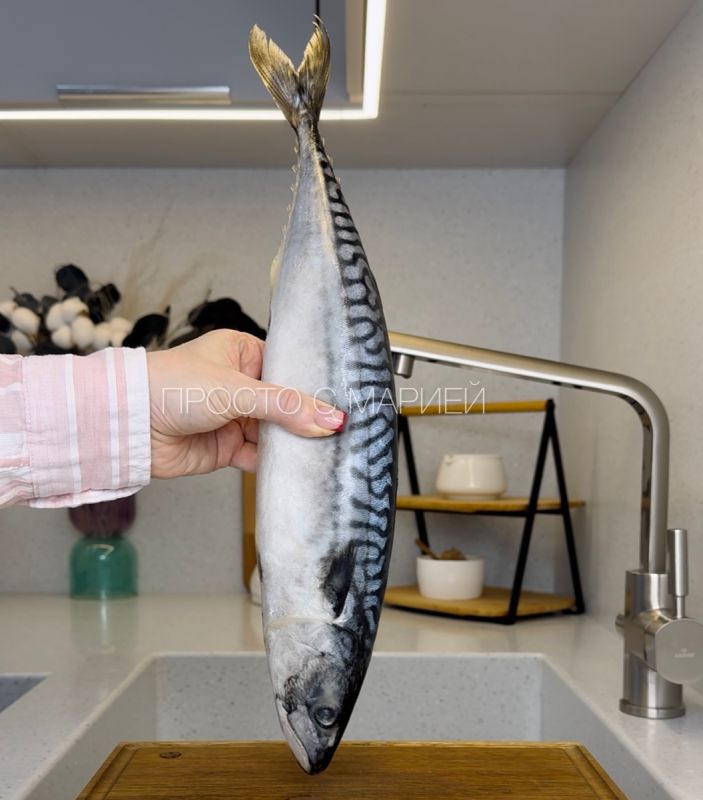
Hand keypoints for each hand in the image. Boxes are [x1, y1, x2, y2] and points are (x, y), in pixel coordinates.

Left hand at [146, 330, 344, 477]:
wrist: (129, 424)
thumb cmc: (173, 387)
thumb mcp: (237, 390)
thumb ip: (285, 407)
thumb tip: (331, 419)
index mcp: (242, 353)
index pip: (288, 370)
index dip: (313, 386)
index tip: (343, 401)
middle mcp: (240, 384)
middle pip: (285, 404)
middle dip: (306, 419)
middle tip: (341, 431)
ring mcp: (234, 417)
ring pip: (274, 432)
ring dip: (293, 444)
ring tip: (326, 453)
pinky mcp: (226, 447)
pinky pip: (259, 456)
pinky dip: (274, 463)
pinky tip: (296, 468)